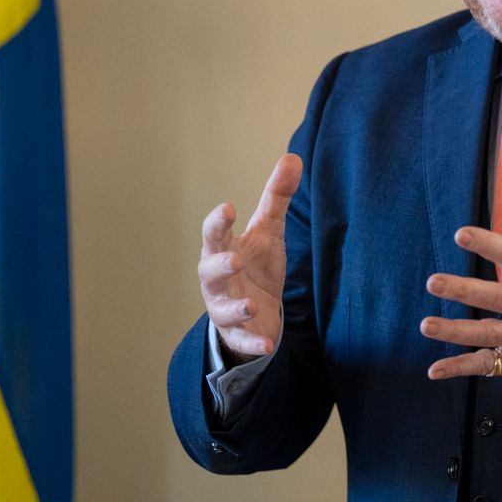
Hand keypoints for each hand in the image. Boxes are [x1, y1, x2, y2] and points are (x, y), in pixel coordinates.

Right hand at [198, 153, 302, 362]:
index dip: (217, 222)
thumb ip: (277, 196)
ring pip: (222, 309)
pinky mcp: (239, 333)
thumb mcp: (268, 230)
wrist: (255, 312)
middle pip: (209, 271)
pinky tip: (268, 345)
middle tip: (234, 259)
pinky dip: (253, 343)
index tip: (227, 208)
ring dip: (235, 308)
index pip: (214, 234)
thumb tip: (292, 156)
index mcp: (222, 250)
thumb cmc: (255, 264)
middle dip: (219, 265)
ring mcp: (225, 308)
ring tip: (250, 305)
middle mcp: (217, 280)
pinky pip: (243, 340)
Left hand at [419, 176, 501, 378]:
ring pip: (487, 335)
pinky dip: (460, 368)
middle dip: (464, 291)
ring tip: (426, 325)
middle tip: (433, 281)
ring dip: (455, 332)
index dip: (488, 245)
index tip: (460, 234)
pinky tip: (434, 369)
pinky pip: (487, 365)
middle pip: (496, 298)